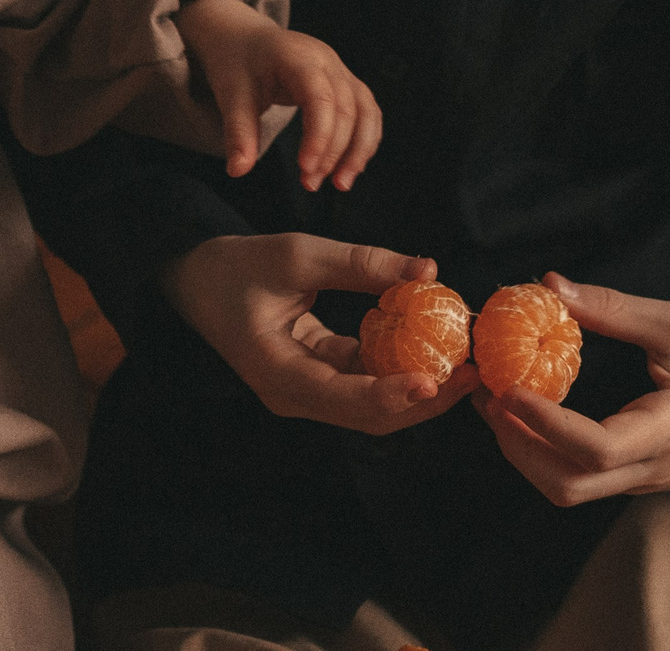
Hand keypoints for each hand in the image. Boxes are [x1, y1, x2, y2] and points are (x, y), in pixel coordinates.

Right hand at [161, 233, 478, 434]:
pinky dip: (399, 368)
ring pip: (372, 406)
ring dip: (419, 387)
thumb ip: (360, 264)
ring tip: (465, 363)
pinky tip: (434, 347)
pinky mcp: (317, 379)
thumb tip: (428, 271)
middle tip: (473, 373)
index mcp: (278, 374)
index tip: (438, 379)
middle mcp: (294, 396)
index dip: (393, 394)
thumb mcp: (295, 255)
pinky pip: (364, 382)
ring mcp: (306, 393)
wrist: (196, 279)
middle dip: (425, 399)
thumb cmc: (237, 266)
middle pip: (369, 415)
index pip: (345, 398)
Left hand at [174, 0, 382, 188]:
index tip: (305, 168)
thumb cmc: (237, 62)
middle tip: (311, 184)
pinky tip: (350, 166)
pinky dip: (364, 140)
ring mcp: (340, 70)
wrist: (245, 39)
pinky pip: (367, 112)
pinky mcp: (345, 83)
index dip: (318, 135)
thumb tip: (238, 171)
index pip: (319, 97)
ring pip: (366, 111)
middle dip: (333, 152)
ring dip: (358, 150)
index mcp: (297, 57)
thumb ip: (238, 132)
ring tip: (341, 183)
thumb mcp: (230, 94)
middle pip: (346, 109)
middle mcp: (326, 60)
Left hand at [473, 274, 669, 504]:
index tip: (510, 389)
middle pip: (570, 487)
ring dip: (523, 454)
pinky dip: (544, 454)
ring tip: (497, 405)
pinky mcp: (637, 482)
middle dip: (517, 447)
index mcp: (669, 428)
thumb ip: (615, 308)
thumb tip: (551, 285)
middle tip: (488, 397)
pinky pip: (582, 482)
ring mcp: (643, 482)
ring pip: (570, 491)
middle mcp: (652, 467)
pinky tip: (528, 416)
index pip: (599, 449)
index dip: (546, 424)